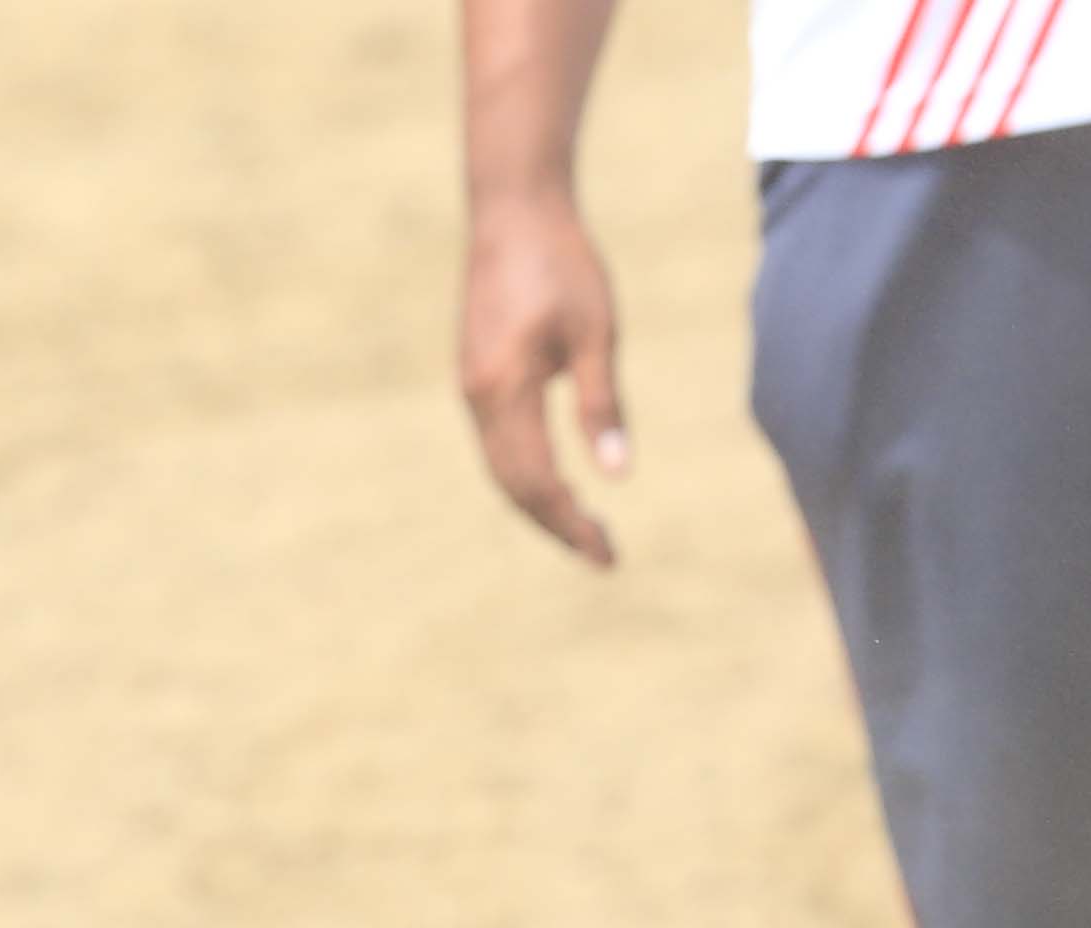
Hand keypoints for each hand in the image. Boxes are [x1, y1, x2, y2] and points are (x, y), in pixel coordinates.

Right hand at [457, 191, 631, 563]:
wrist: (513, 209)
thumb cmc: (562, 261)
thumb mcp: (597, 332)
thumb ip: (602, 405)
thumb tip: (618, 476)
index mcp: (505, 391)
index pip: (537, 483)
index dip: (572, 525)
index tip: (608, 556)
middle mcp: (478, 398)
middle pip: (513, 488)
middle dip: (557, 526)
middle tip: (603, 554)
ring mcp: (472, 388)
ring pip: (501, 470)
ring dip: (540, 504)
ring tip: (584, 526)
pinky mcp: (476, 376)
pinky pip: (497, 445)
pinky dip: (526, 475)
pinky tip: (557, 480)